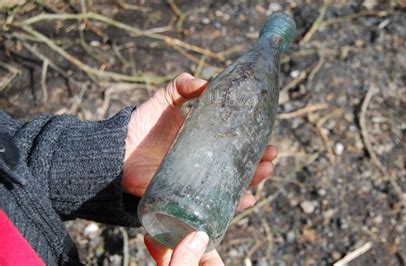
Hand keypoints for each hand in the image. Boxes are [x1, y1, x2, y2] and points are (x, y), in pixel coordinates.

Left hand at [122, 73, 276, 264]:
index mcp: (204, 141)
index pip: (236, 143)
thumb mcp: (162, 101)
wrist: (115, 153)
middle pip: (239, 166)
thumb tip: (205, 81)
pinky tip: (246, 201)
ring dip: (252, 182)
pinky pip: (213, 205)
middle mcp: (205, 163)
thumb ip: (180, 87)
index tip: (269, 139)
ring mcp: (197, 182)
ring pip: (231, 186)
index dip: (254, 142)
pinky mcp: (186, 199)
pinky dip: (231, 206)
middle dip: (259, 164)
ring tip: (263, 173)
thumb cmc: (139, 126)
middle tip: (270, 157)